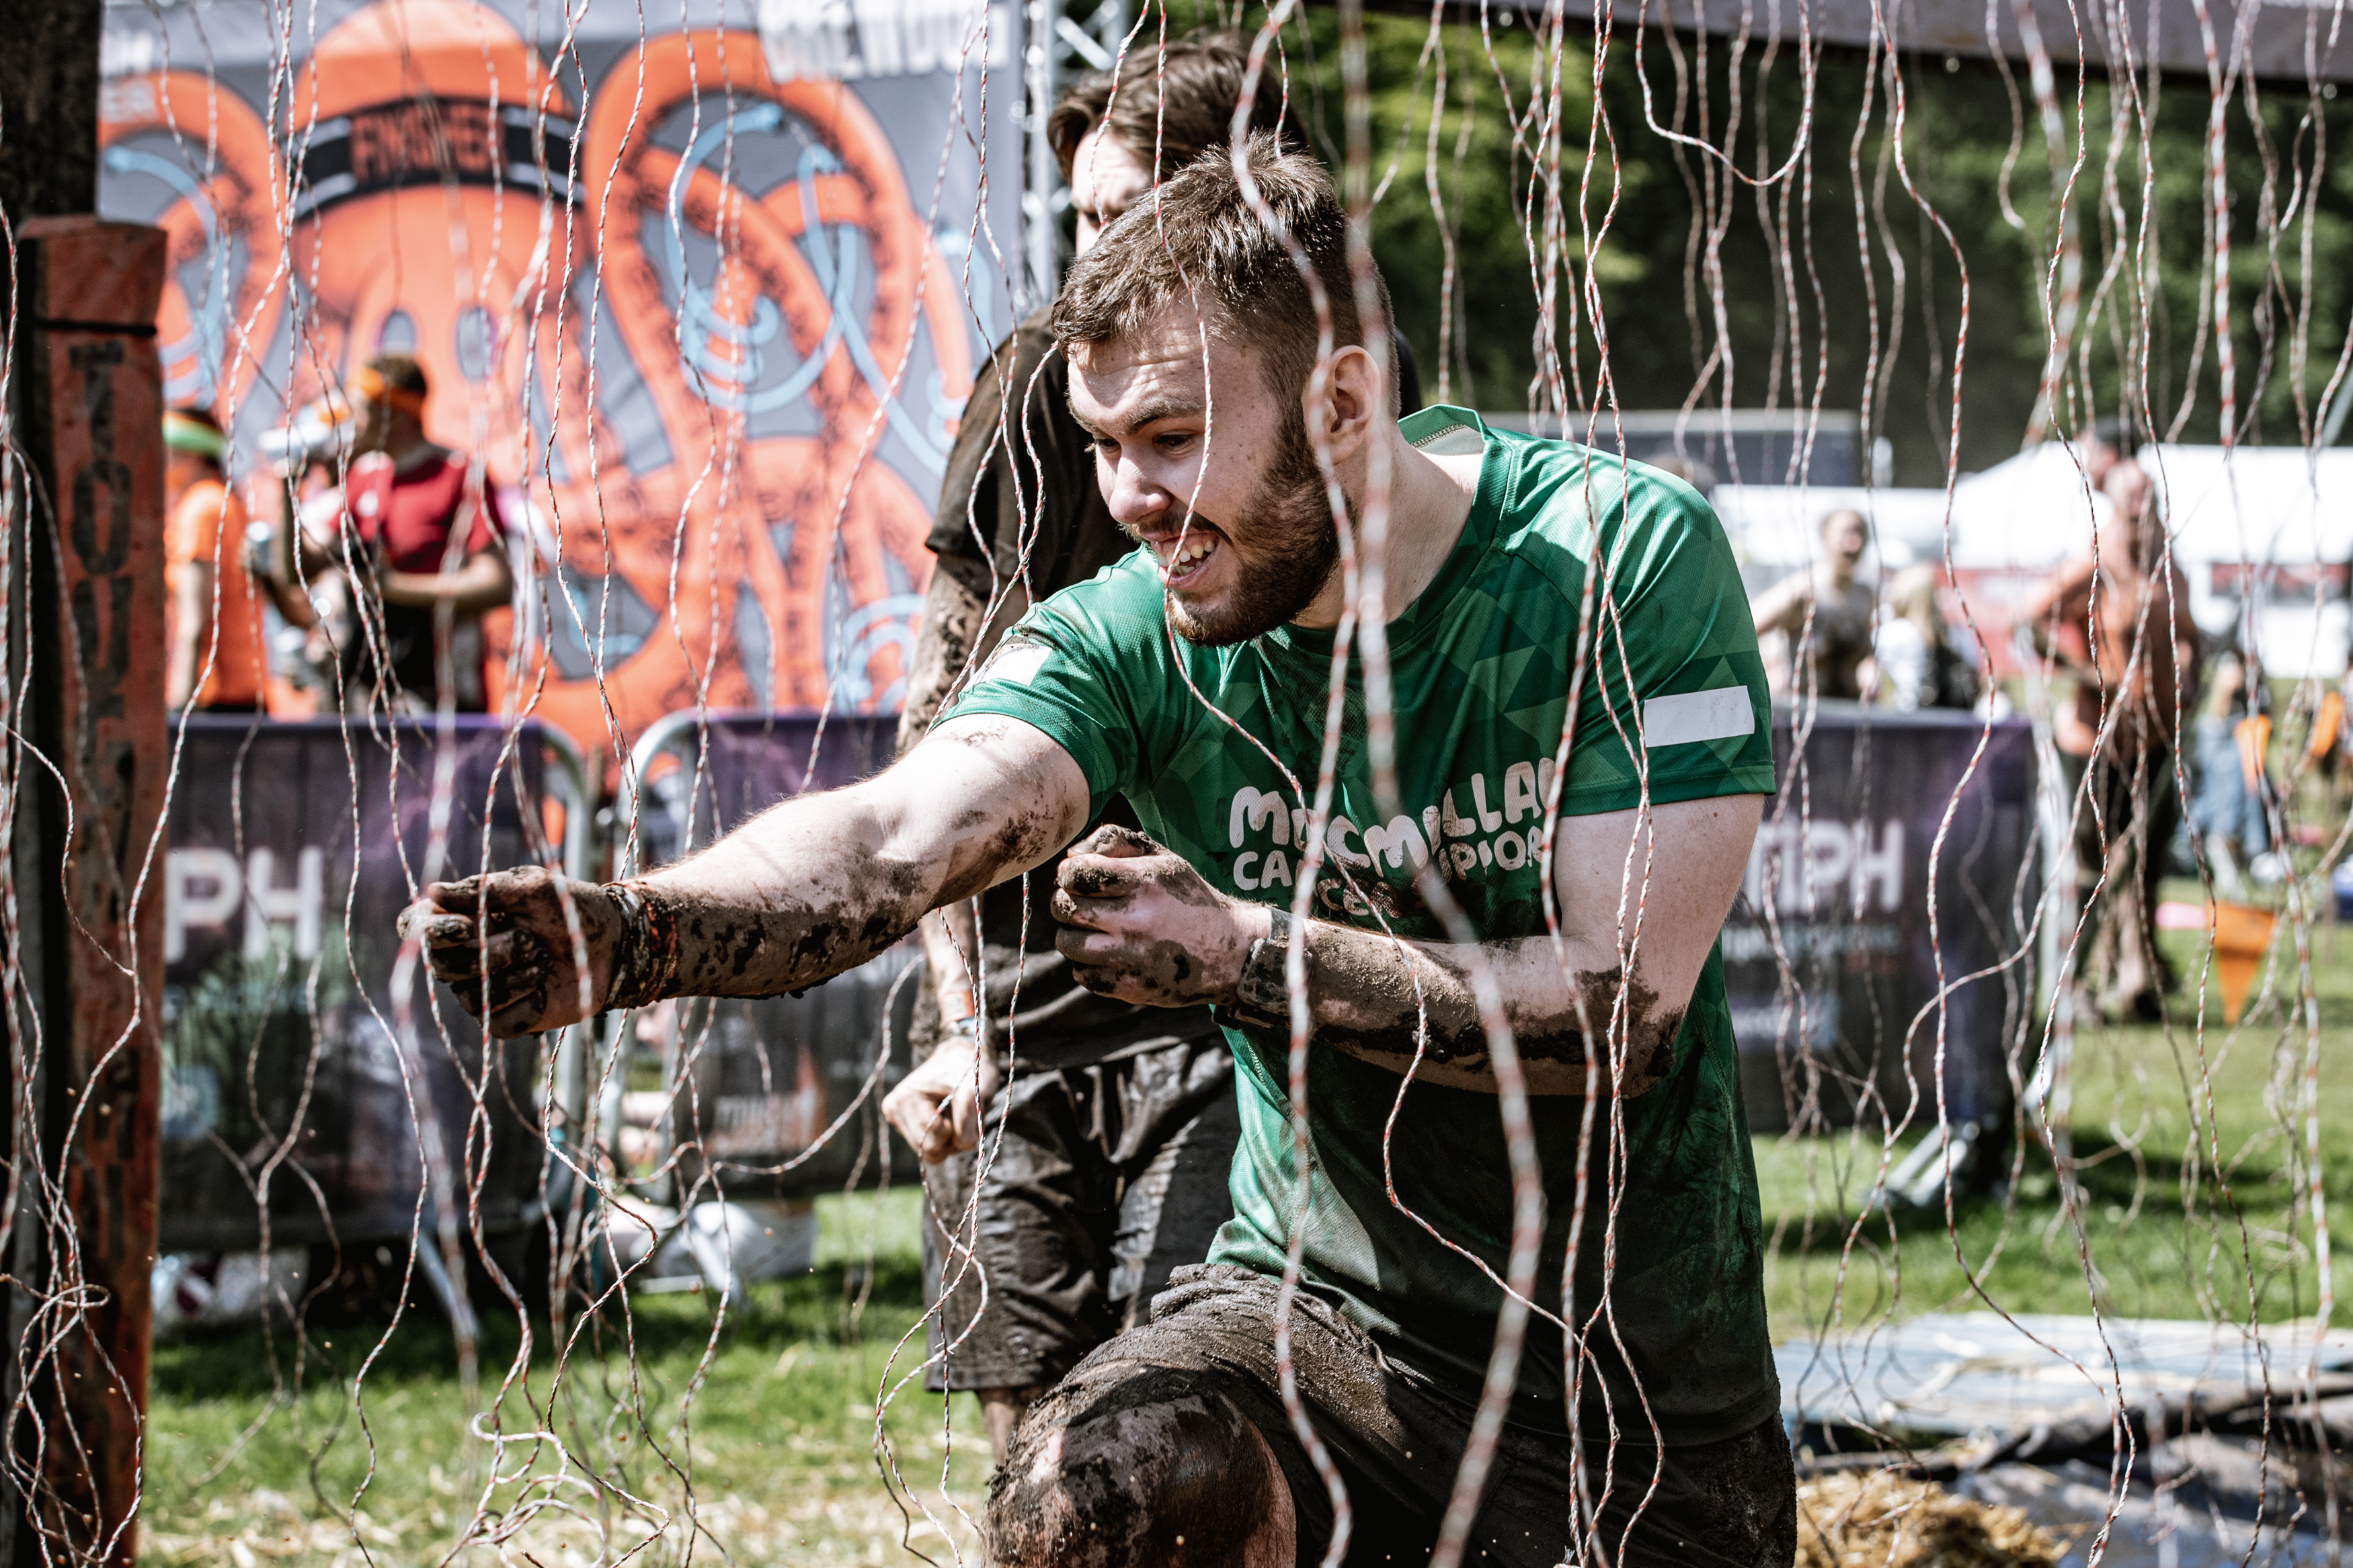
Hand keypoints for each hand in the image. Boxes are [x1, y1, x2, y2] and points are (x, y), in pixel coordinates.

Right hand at [400, 867, 619, 1036]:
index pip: (415, 927)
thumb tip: (433, 892)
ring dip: (512, 977)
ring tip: (544, 958)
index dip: (431, 931)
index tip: (466, 927)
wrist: (612, 944)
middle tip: (527, 938)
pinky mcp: (503, 1018)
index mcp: (462, 918)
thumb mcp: (533, 887)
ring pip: (471, 996)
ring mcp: (481, 990)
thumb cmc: (569, 908)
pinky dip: (525, 1003)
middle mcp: (463, 956)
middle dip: (487, 954)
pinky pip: (495, 1022)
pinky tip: (545, 988)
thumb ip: (485, 890)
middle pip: (442, 965)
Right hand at [882, 1025, 999, 1162]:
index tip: (962, 1111)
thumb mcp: (975, 1090)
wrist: (959, 1056)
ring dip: (948, 1138)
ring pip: (928, 1151)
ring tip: (951, 1112)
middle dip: (951, 1138)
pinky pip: (926, 1145)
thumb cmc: (968, 1070)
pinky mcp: (902, 1122)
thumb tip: (963, 1145)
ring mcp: (896, 1115)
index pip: (932, 1139)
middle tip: (958, 1114)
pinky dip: (941, 1135)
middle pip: (928, 1149)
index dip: (955, 1132)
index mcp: (905, 1098)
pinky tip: (943, 1114)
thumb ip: (968, 1119)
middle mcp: (894, 1107)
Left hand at [1051, 826, 1266, 1006]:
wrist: (1228, 951)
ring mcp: (1133, 958)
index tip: (1078, 878)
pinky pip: (1082, 975)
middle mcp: (1137, 921)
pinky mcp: (1131, 987)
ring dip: (1072, 933)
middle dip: (1064, 901)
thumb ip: (1114, 841)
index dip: (1067, 873)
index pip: (1075, 874)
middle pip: (1064, 908)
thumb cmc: (1186, 897)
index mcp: (1145, 883)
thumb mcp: (1161, 857)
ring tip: (1091, 929)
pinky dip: (1086, 964)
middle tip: (1080, 903)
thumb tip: (1069, 856)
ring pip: (1067, 943)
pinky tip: (1105, 954)